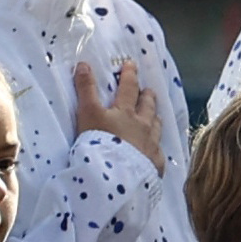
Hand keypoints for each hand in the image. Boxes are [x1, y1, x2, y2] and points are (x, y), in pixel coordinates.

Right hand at [73, 52, 169, 167]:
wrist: (115, 176)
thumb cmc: (99, 144)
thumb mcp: (88, 114)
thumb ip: (85, 90)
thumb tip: (83, 64)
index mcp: (125, 112)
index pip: (128, 88)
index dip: (129, 74)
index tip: (130, 64)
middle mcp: (142, 126)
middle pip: (148, 106)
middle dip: (147, 96)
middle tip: (148, 90)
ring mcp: (151, 145)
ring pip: (156, 127)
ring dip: (154, 118)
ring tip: (154, 116)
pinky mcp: (154, 164)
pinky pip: (158, 152)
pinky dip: (155, 148)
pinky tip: (154, 150)